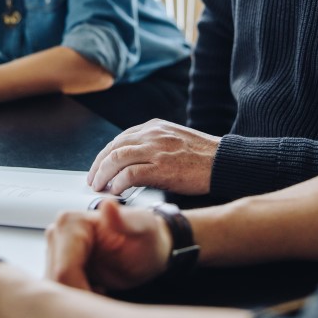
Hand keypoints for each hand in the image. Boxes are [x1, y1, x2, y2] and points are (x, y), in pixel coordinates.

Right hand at [46, 200, 171, 293]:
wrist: (148, 249)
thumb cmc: (147, 239)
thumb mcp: (144, 230)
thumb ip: (126, 221)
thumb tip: (108, 206)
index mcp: (71, 222)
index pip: (63, 271)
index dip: (81, 291)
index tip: (103, 299)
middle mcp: (58, 233)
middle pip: (56, 282)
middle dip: (80, 297)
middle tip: (106, 297)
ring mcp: (56, 250)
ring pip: (57, 288)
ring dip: (79, 298)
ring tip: (105, 291)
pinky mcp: (59, 264)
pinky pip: (61, 290)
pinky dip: (78, 297)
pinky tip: (97, 291)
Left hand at [87, 119, 220, 194]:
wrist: (224, 161)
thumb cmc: (203, 155)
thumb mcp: (175, 139)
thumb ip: (154, 144)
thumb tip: (133, 161)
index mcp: (154, 126)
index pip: (120, 138)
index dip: (105, 155)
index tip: (99, 167)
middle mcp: (152, 134)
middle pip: (114, 147)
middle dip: (98, 165)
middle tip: (93, 180)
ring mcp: (156, 149)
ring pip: (116, 158)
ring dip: (103, 174)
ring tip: (99, 187)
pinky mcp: (162, 167)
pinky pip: (130, 174)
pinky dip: (118, 183)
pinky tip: (116, 191)